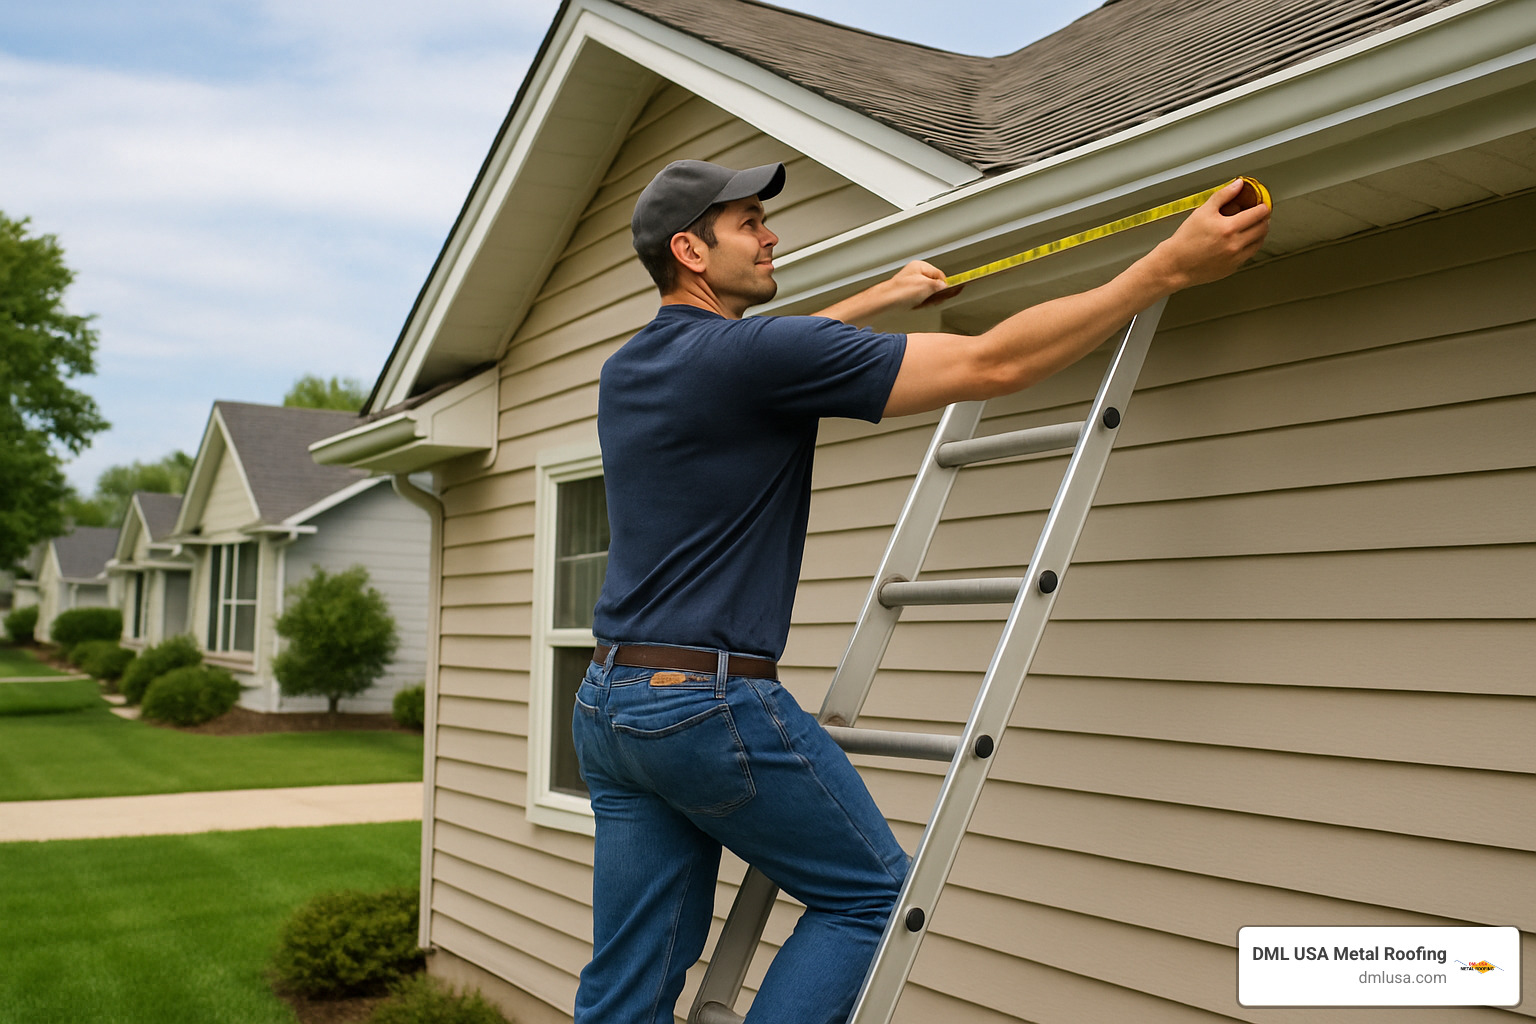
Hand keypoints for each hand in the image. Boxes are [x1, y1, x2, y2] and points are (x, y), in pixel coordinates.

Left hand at [887, 260, 962, 308]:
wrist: (884, 302)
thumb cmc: (900, 291)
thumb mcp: (926, 286)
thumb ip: (939, 285)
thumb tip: (945, 286)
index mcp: (920, 266)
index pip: (939, 274)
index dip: (944, 284)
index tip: (948, 292)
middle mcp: (914, 273)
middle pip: (932, 283)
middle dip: (935, 293)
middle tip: (934, 299)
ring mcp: (909, 283)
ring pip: (926, 292)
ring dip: (927, 299)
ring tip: (922, 303)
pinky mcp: (905, 293)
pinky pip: (918, 298)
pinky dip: (920, 302)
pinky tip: (916, 305)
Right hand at [1147, 179, 1269, 289]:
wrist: (1175, 264)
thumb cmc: (1185, 239)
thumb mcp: (1202, 212)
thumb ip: (1223, 195)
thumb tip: (1238, 185)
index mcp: (1229, 228)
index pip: (1259, 214)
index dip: (1263, 207)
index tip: (1262, 205)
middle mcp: (1235, 244)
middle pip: (1263, 228)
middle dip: (1264, 219)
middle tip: (1258, 215)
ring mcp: (1235, 258)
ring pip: (1259, 242)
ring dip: (1260, 233)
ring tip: (1251, 227)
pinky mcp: (1232, 268)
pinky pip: (1249, 254)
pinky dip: (1249, 246)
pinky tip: (1240, 241)